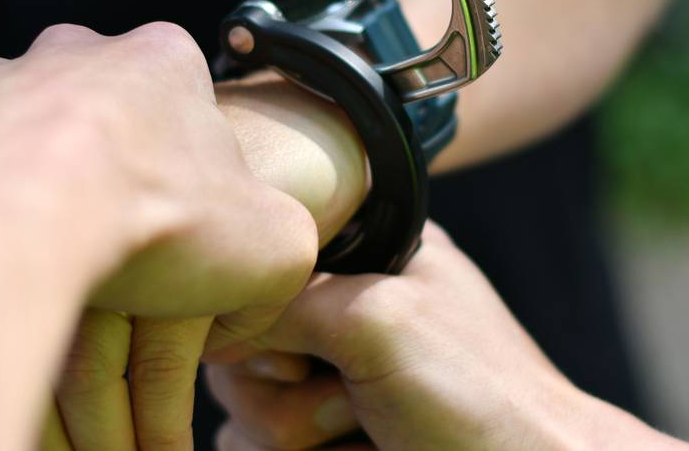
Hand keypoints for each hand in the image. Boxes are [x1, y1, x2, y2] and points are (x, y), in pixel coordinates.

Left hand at [40, 72, 369, 449]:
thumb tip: (248, 290)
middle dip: (106, 160)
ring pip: (17, 123)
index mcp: (163, 61)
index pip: (189, 99)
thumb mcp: (274, 246)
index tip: (183, 216)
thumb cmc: (151, 223)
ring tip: (40, 241)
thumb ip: (283, 244)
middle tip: (113, 229)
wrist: (13, 230)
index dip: (190, 164)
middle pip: (98, 106)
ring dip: (30, 171)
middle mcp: (73, 51)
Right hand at [206, 222, 688, 450]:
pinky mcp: (324, 438)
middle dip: (282, 389)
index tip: (296, 349)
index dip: (256, 311)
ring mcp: (332, 380)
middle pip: (239, 343)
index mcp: (367, 256)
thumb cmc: (478, 397)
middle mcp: (344, 313)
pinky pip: (255, 446)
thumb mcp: (377, 318)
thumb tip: (210, 319)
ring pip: (242, 408)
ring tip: (365, 435)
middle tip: (350, 400)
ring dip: (291, 434)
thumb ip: (287, 298)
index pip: (260, 263)